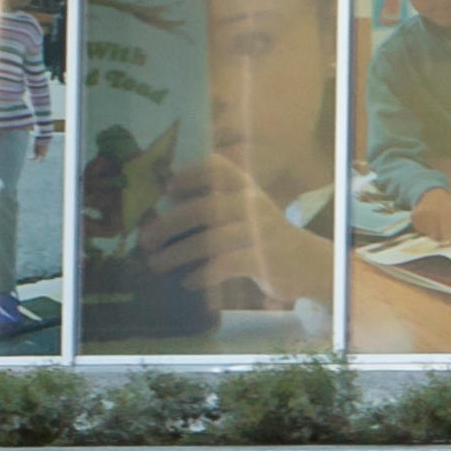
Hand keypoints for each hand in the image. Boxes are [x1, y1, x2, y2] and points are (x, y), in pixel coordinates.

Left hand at [139, 157, 327, 310]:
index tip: (167, 189)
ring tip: (156, 264)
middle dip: (168, 225)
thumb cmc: (260, 235)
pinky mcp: (262, 260)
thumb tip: (158, 211)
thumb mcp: (243, 210)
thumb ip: (212, 203)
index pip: (217, 169)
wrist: (305, 262)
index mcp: (245, 188)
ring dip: (176, 254)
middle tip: (145, 241)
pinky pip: (223, 266)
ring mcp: (260, 233)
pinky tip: (188, 281)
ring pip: (209, 241)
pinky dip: (200, 275)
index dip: (190, 175)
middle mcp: (253, 205)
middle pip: (204, 209)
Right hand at [407, 186, 450, 244]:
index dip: (450, 237)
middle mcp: (431, 213)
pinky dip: (426, 229)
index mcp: (445, 212)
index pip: (446, 233)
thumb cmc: (449, 204)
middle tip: (446, 231)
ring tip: (438, 223)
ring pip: (428, 235)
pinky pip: (421, 230)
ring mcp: (420, 215)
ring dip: (434, 233)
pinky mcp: (413, 217)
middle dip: (443, 237)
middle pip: (437, 236)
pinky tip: (430, 221)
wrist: (431, 193)